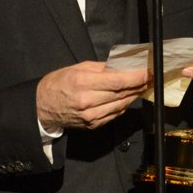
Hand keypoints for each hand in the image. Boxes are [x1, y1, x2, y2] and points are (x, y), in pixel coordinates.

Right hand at [36, 61, 150, 131]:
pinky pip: (114, 114)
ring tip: (142, 86)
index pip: (117, 81)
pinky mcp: (93, 125)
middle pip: (121, 93)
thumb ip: (102, 68)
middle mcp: (88, 101)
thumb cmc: (59, 83)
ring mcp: (91, 116)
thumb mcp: (78, 68)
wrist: (43, 106)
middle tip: (150, 77)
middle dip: (138, 85)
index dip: (136, 77)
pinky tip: (128, 97)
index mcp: (83, 83)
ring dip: (134, 95)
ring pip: (121, 105)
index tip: (148, 72)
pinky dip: (123, 105)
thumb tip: (123, 66)